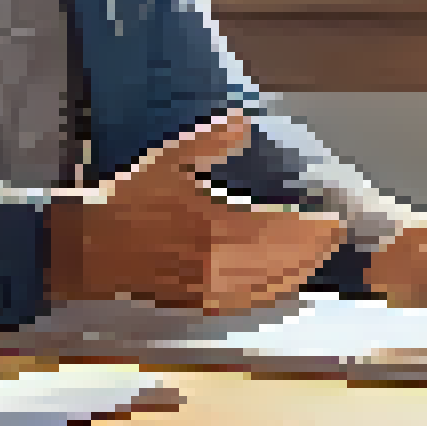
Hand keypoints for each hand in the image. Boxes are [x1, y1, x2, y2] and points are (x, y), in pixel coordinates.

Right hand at [47, 109, 344, 314]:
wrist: (91, 249)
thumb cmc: (127, 202)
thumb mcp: (165, 160)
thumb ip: (209, 142)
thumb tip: (244, 121)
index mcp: (216, 226)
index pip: (283, 230)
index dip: (315, 228)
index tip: (335, 220)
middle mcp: (221, 263)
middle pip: (285, 260)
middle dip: (315, 249)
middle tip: (333, 236)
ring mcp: (213, 289)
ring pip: (272, 284)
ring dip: (300, 271)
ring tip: (316, 256)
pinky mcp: (201, 304)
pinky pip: (251, 301)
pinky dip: (275, 291)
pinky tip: (282, 281)